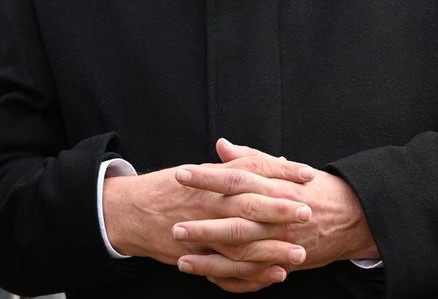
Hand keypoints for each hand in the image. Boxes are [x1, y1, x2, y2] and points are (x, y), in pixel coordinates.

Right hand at [102, 146, 314, 291]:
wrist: (131, 212)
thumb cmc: (170, 189)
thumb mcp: (202, 171)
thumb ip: (237, 166)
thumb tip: (274, 162)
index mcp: (210, 179)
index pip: (250, 171)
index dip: (279, 173)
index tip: (306, 175)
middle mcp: (207, 204)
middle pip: (247, 205)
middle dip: (279, 209)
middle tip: (307, 211)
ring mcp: (200, 231)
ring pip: (241, 242)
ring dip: (271, 248)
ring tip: (298, 252)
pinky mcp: (196, 256)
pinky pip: (227, 269)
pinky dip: (252, 274)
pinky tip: (275, 274)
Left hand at [172, 140, 378, 289]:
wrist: (352, 216)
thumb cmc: (312, 189)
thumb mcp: (283, 170)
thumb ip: (250, 159)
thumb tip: (221, 146)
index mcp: (273, 187)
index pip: (235, 179)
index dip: (207, 178)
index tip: (181, 175)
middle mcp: (276, 216)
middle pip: (235, 221)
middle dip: (204, 226)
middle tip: (175, 226)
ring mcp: (280, 243)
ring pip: (242, 255)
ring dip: (211, 261)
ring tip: (182, 260)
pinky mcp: (284, 262)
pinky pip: (254, 276)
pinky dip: (231, 279)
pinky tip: (208, 277)